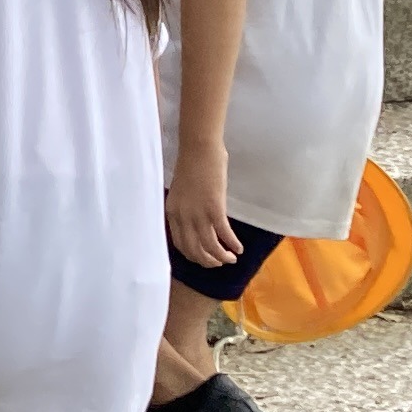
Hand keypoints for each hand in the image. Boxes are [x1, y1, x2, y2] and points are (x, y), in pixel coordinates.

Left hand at [165, 143, 241, 275]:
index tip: (204, 258)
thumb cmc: (191, 164)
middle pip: (194, 250)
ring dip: (221, 257)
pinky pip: (224, 234)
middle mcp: (183, 217)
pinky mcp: (214, 208)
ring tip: (231, 259)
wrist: (198, 148)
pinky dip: (232, 244)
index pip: (180, 244)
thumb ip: (185, 208)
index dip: (193, 255)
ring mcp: (198, 214)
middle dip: (208, 261)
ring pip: (210, 247)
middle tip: (219, 263)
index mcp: (172, 212)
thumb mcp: (181, 192)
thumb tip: (196, 223)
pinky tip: (239, 248)